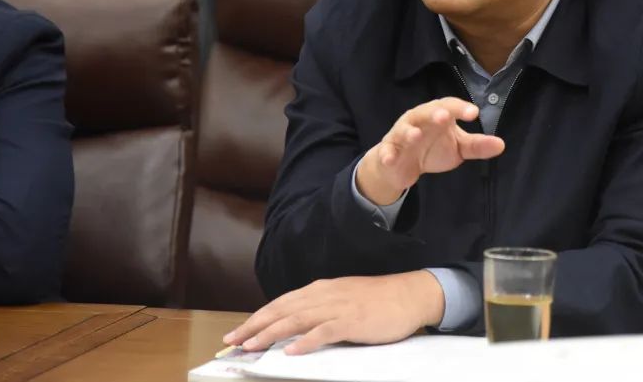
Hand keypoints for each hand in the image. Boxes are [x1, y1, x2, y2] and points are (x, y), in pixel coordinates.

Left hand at [222, 272, 444, 354]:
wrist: (411, 294)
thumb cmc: (379, 300)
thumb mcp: (344, 299)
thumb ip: (321, 309)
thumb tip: (295, 328)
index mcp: (321, 289)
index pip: (282, 303)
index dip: (257, 317)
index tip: (237, 332)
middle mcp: (325, 295)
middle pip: (282, 309)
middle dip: (254, 325)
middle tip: (231, 341)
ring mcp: (339, 307)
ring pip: (297, 319)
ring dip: (271, 333)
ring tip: (251, 346)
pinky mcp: (353, 321)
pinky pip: (325, 331)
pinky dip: (307, 341)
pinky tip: (292, 351)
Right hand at [356, 97, 504, 204]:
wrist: (400, 165)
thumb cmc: (432, 149)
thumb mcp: (458, 148)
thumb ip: (477, 146)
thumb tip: (502, 144)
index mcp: (437, 114)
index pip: (449, 106)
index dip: (460, 108)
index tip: (474, 113)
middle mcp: (418, 120)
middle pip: (425, 112)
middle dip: (434, 113)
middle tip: (444, 116)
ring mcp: (401, 134)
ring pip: (404, 129)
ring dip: (409, 132)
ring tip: (415, 135)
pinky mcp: (388, 150)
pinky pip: (386, 151)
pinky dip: (387, 154)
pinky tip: (390, 159)